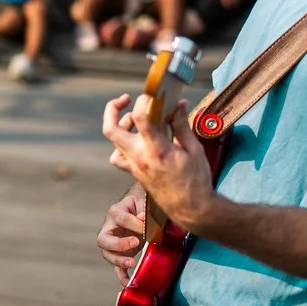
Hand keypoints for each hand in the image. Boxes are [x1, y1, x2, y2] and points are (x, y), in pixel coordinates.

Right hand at [98, 186, 148, 279]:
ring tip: (132, 262)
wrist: (140, 205)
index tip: (147, 225)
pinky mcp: (120, 253)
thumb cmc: (142, 202)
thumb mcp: (143, 200)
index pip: (120, 218)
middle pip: (103, 239)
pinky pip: (116, 266)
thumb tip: (143, 219)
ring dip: (118, 260)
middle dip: (118, 244)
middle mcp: (109, 228)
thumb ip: (144, 207)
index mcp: (115, 211)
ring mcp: (113, 242)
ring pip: (107, 254)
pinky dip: (121, 275)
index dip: (134, 222)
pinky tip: (128, 282)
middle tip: (135, 243)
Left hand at [103, 93, 216, 233]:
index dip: (143, 101)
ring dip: (121, 125)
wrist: (190, 208)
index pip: (139, 117)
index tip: (153, 97)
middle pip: (110, 129)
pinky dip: (122, 144)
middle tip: (126, 99)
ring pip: (113, 141)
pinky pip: (118, 156)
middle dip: (113, 108)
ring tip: (137, 120)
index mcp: (157, 149)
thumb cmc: (196, 180)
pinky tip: (137, 140)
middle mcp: (139, 157)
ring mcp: (133, 165)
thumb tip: (178, 104)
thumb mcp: (193, 149)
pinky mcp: (133, 172)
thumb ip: (181, 125)